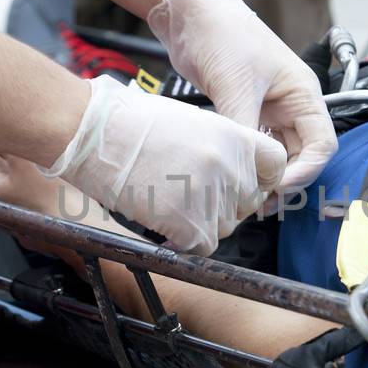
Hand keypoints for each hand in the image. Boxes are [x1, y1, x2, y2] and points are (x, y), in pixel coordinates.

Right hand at [41, 75, 286, 255]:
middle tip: (189, 197)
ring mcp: (211, 195)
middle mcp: (230, 166)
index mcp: (233, 136)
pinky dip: (183, 243)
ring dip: (200, 225)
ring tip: (168, 203)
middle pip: (247, 204)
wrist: (92, 131)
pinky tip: (162, 225)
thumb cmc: (129, 121)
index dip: (262, 180)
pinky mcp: (188, 222)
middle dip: (223, 207)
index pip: (275, 166)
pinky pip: (200, 246)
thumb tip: (229, 172)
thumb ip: (219, 147)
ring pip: (223, 228)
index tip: (246, 186)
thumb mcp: (190, 122)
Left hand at [147, 0, 337, 191]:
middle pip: (302, 155)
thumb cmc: (223, 34)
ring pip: (278, 154)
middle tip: (258, 199)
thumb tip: (248, 169)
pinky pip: (256, 146)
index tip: (277, 185)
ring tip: (246, 195)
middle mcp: (292, 105)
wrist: (191, 14)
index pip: (322, 144)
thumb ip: (245, 128)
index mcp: (303, 94)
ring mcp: (269, 110)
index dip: (305, 171)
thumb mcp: (236, 85)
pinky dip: (249, 163)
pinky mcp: (246, 113)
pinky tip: (236, 176)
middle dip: (285, 179)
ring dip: (266, 174)